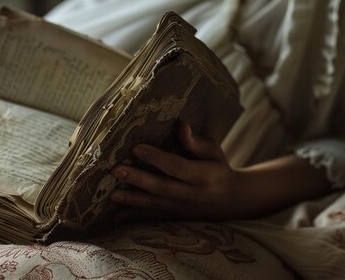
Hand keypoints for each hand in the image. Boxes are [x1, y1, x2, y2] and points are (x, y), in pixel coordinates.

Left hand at [110, 122, 241, 221]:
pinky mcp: (176, 218)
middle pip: (162, 187)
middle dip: (138, 179)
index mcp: (203, 175)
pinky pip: (153, 218)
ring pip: (155, 205)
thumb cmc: (219, 169)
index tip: (136, 148)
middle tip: (117, 170)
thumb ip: (196, 142)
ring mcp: (183, 209)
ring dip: (132, 200)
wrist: (231, 201)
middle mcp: (192, 195)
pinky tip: (116, 216)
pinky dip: (134, 217)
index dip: (157, 158)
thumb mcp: (214, 152)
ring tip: (112, 194)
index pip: (177, 166)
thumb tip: (181, 125)